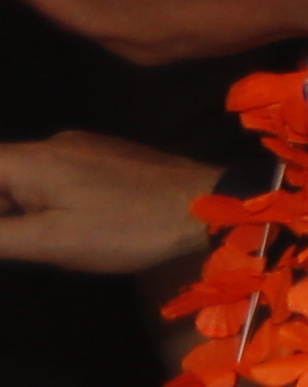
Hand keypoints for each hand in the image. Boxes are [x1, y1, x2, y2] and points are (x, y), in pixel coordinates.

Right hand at [0, 134, 228, 280]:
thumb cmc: (128, 228)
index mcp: (33, 159)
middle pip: (0, 172)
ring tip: (47, 239)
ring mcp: (82, 149)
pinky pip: (54, 177)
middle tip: (24, 241)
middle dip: (2, 213)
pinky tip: (64, 228)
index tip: (6, 233)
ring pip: (25, 177)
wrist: (207, 206)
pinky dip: (42, 202)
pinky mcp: (104, 160)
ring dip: (18, 210)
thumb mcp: (51, 240)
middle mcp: (54, 144)